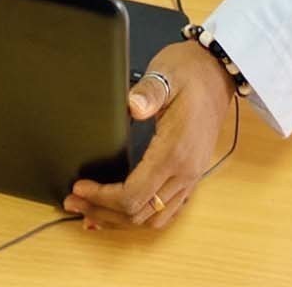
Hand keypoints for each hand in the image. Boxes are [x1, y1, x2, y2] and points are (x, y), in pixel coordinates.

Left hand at [62, 39, 235, 229]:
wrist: (217, 71)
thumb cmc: (190, 72)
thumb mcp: (166, 75)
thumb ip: (148, 92)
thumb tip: (133, 105)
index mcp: (174, 151)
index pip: (133, 194)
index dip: (102, 197)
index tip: (80, 187)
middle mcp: (186, 171)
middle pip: (139, 214)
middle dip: (103, 212)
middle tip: (74, 202)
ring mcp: (191, 176)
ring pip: (153, 219)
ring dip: (120, 219)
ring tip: (91, 211)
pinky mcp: (192, 174)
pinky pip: (168, 210)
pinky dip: (142, 216)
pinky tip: (123, 212)